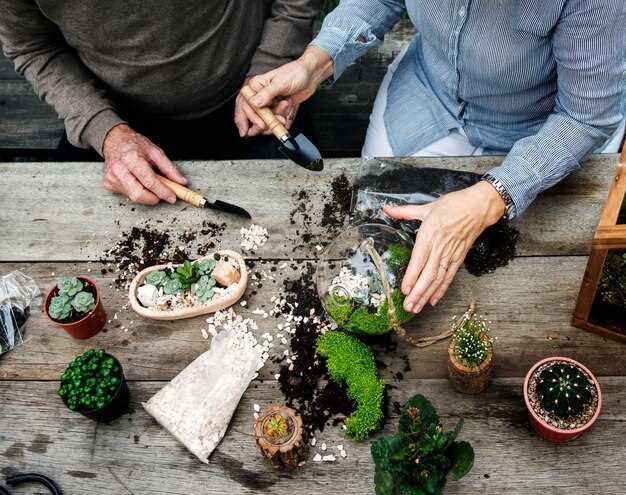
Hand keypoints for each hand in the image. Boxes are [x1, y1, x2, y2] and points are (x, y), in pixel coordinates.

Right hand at [102, 124, 186, 204]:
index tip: (172, 197)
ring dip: (146, 194)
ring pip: (134, 197)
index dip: (163, 192)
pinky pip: (128, 194)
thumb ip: (169, 168)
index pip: (149, 182)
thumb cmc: (134, 144)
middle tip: (163, 193)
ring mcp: (111, 178)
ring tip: (149, 182)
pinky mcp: (108, 184)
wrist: (114, 140)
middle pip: (139, 194)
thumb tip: (181, 182)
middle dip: (154, 198)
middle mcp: (118, 169)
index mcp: (131, 158)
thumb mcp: (155, 151)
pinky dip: (137, 191)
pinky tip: (137, 181)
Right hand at [234, 77, 298, 136]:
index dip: (250, 117)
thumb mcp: (281, 82)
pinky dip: (279, 121)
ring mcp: (267, 104)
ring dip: (272, 123)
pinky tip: (286, 112)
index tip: (260, 125)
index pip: (245, 105)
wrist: (310, 76)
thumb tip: (255, 103)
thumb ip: (267, 93)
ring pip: (262, 121)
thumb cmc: (296, 73)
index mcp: (255, 86)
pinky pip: (273, 121)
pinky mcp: (275, 109)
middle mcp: (259, 95)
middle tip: (268, 127)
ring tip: (282, 116)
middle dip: (259, 124)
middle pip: (250, 116)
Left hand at [383, 181, 505, 312]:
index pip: (418, 260)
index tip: (404, 290)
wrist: (479, 207)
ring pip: (437, 279)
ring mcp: (451, 255)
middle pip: (428, 275)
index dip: (412, 276)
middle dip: (417, 293)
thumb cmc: (453, 205)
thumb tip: (387, 209)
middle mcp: (440, 248)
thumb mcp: (427, 207)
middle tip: (407, 307)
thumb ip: (404, 211)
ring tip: (417, 308)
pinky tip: (433, 300)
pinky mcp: (459, 258)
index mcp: (429, 235)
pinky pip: (449, 277)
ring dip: (427, 295)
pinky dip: (441, 290)